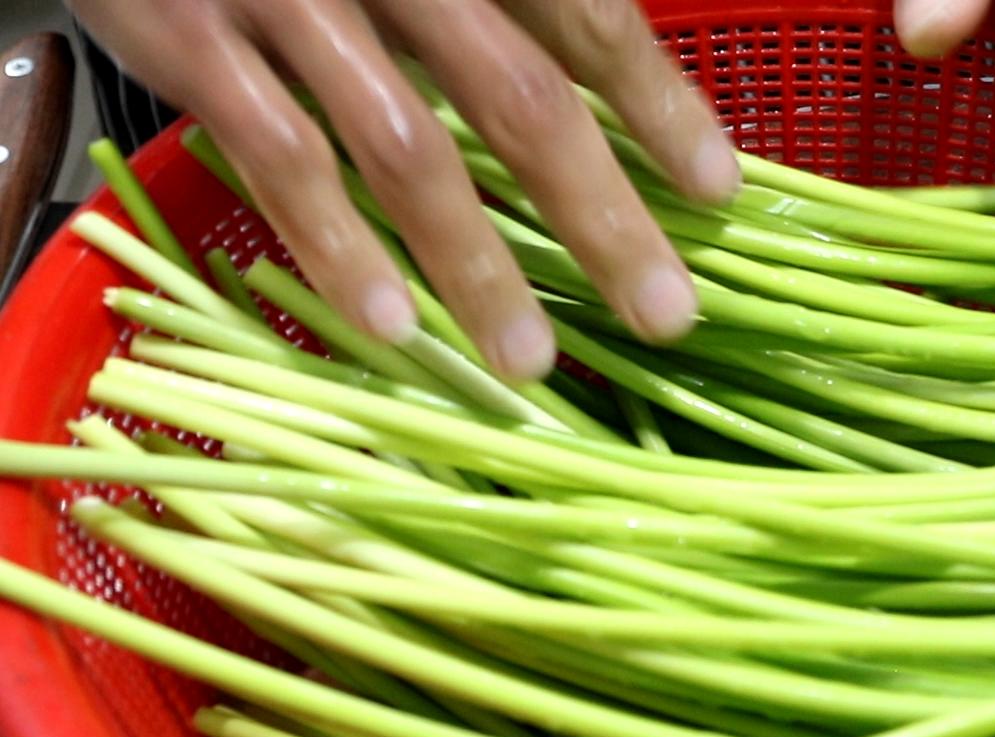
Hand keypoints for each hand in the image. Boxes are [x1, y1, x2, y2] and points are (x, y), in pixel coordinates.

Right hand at [70, 0, 736, 379]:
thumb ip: (500, 15)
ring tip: (530, 360)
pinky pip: (282, 158)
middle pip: (521, 97)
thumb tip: (609, 103)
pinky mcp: (194, 41)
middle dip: (603, 215)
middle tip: (667, 312)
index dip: (658, 105)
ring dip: (475, 264)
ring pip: (407, 146)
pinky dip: (338, 249)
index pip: (587, 19)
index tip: (717, 191)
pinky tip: (391, 329)